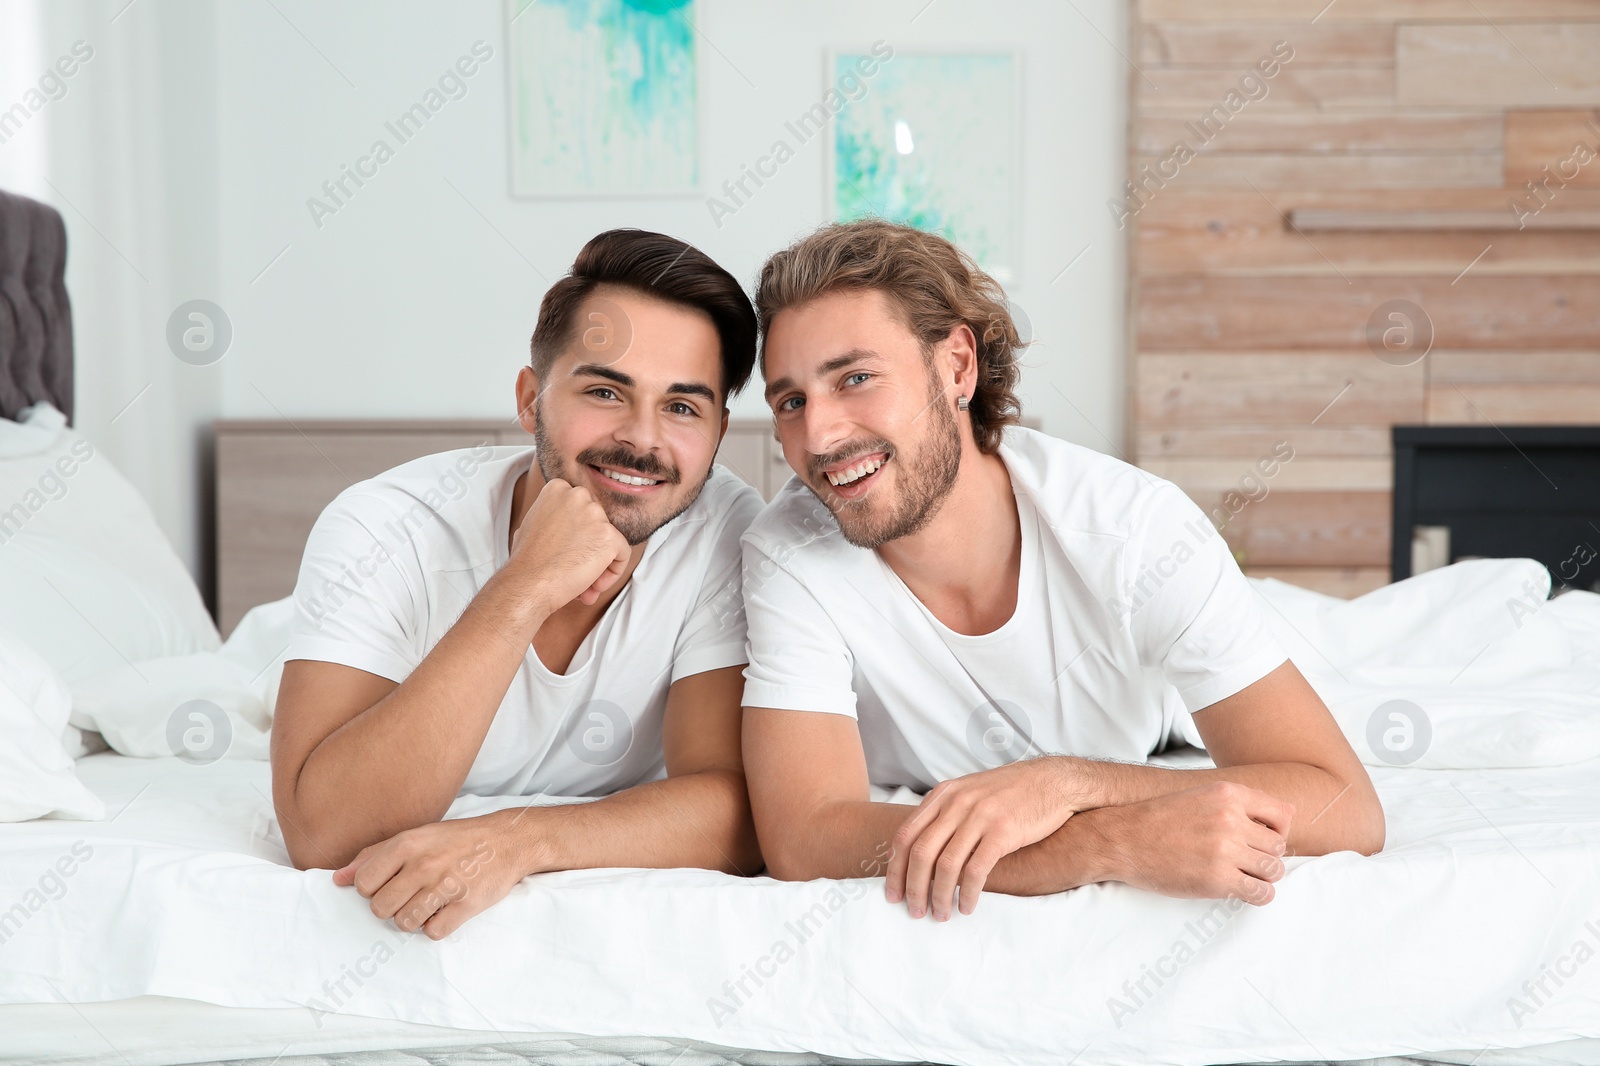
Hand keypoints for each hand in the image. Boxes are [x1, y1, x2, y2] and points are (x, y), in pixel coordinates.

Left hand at [332, 810, 542, 938]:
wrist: (508, 840)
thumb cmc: (456, 839)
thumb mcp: (416, 836)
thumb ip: (374, 855)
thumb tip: (338, 879)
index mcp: (407, 844)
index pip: (365, 884)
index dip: (374, 890)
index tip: (391, 884)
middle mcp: (424, 864)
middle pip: (381, 909)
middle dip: (392, 907)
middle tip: (412, 896)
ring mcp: (446, 886)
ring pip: (405, 923)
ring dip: (414, 919)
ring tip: (430, 903)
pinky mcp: (467, 905)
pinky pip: (433, 932)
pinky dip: (437, 926)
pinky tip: (446, 910)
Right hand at [510, 479, 630, 610]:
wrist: (528, 583)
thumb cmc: (527, 561)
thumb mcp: (534, 524)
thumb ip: (554, 517)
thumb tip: (569, 528)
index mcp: (558, 488)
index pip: (583, 511)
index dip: (577, 536)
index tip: (566, 552)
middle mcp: (578, 495)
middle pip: (598, 525)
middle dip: (589, 549)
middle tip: (573, 570)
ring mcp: (595, 514)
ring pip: (610, 541)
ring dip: (599, 564)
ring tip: (581, 584)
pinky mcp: (608, 535)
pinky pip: (622, 554)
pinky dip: (612, 573)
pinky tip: (592, 586)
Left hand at [885, 757, 1079, 920]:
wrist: (1052, 781)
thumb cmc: (1010, 792)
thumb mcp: (969, 792)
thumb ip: (944, 814)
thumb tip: (920, 849)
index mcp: (943, 795)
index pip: (904, 835)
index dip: (895, 869)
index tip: (893, 894)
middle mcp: (956, 803)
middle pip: (920, 853)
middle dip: (913, 888)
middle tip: (915, 911)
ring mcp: (979, 816)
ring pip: (946, 865)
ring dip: (939, 896)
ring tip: (941, 914)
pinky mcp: (1003, 831)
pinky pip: (976, 870)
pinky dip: (967, 894)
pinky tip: (966, 906)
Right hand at [1089, 781, 1293, 905]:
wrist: (1123, 839)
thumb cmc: (1160, 820)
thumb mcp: (1200, 796)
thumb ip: (1239, 803)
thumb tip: (1288, 816)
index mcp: (1228, 794)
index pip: (1283, 815)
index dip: (1278, 831)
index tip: (1261, 841)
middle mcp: (1231, 819)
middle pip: (1278, 846)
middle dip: (1265, 856)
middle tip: (1244, 861)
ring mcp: (1225, 850)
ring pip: (1273, 870)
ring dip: (1261, 876)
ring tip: (1241, 876)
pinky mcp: (1218, 879)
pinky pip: (1261, 893)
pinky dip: (1258, 895)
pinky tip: (1241, 891)